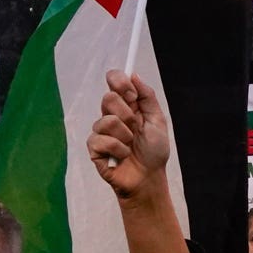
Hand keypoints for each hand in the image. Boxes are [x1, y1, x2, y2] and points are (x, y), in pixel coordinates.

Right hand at [86, 72, 172, 200]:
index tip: (131, 94)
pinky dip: (117, 150)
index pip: (114, 81)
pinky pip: (100, 140)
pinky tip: (122, 156)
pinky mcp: (94, 148)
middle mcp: (112, 115)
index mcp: (127, 105)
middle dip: (126, 114)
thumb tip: (134, 75)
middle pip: (107, 98)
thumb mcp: (157, 121)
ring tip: (130, 146)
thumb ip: (147, 97)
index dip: (119, 82)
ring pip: (106, 120)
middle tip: (135, 127)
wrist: (148, 177)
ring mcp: (102, 131)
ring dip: (124, 136)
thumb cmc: (154, 151)